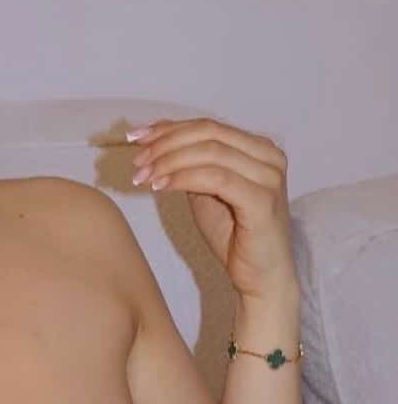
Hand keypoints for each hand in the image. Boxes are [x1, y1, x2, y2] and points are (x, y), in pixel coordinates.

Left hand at [128, 117, 297, 300]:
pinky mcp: (262, 200)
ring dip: (169, 161)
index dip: (168, 128)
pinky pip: (216, 178)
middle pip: (208, 133)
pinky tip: (160, 187)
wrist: (261, 276)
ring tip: (143, 176)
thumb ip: (190, 165)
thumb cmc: (235, 235)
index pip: (208, 126)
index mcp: (258, 148)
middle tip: (137, 161)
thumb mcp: (206, 191)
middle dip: (165, 144)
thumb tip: (156, 139)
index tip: (135, 138)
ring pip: (210, 153)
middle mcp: (268, 156)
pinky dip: (183, 178)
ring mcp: (269, 177)